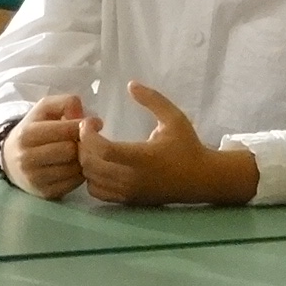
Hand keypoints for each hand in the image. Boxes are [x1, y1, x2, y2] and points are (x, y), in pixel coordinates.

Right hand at [0, 92, 85, 198]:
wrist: (9, 159)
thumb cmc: (33, 130)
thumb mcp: (43, 109)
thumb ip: (65, 103)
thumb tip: (88, 121)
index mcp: (27, 134)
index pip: (67, 130)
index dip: (86, 125)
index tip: (96, 123)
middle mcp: (27, 158)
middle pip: (71, 150)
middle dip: (84, 144)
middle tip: (87, 140)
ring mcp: (35, 178)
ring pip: (75, 168)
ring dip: (83, 160)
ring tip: (80, 152)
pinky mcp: (44, 193)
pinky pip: (74, 183)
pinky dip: (79, 174)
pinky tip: (74, 166)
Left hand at [77, 83, 257, 206]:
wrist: (202, 179)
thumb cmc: (188, 146)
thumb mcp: (174, 118)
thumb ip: (153, 100)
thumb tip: (131, 84)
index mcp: (142, 157)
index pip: (102, 149)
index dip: (88, 134)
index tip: (91, 122)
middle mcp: (131, 177)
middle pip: (90, 164)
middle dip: (83, 145)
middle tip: (88, 132)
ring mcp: (128, 192)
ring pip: (89, 178)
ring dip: (86, 161)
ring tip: (93, 147)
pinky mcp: (128, 200)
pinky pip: (97, 192)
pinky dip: (92, 178)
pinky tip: (101, 165)